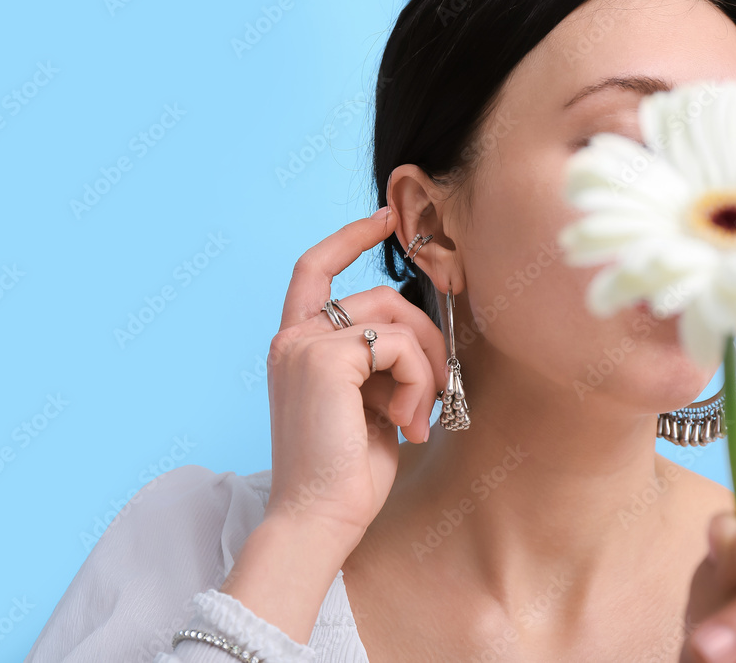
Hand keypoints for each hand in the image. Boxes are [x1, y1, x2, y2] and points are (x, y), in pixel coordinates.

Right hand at [262, 207, 446, 551]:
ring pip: (394, 315)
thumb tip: (423, 334)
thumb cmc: (346, 471)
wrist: (318, 517)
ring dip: (427, 363)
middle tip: (443, 388)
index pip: (314, 268)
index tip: (386, 217)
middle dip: (427, 335)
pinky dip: (418, 380)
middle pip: (380, 295)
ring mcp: (304, 345)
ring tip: (421, 415)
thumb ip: (381, 362)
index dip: (350, 237)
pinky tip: (409, 422)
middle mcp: (292, 338)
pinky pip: (398, 344)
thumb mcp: (368, 402)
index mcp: (296, 346)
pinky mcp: (324, 358)